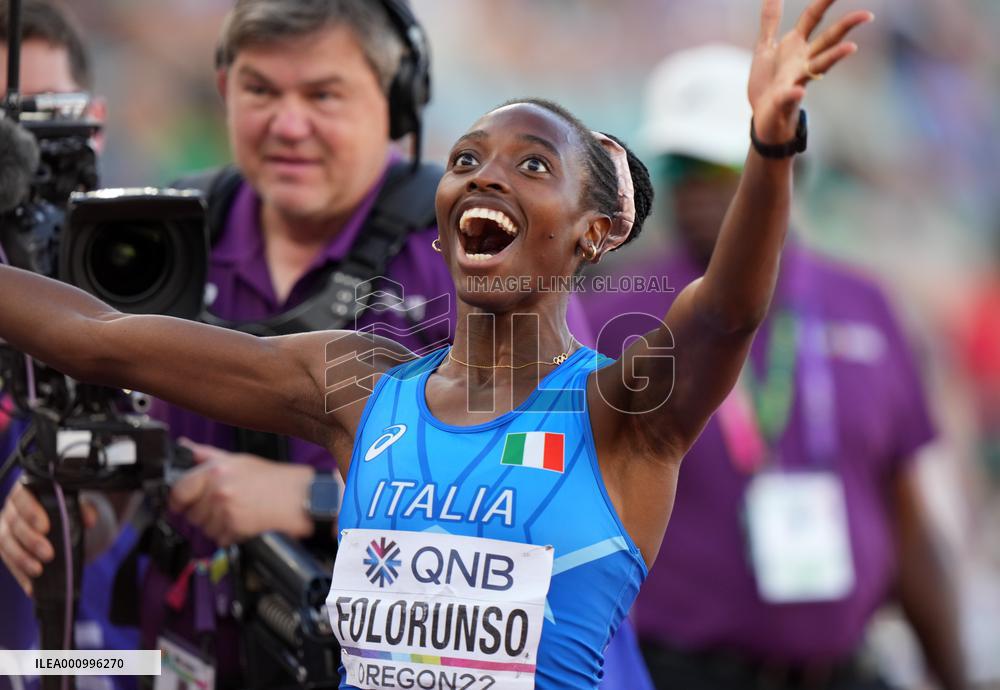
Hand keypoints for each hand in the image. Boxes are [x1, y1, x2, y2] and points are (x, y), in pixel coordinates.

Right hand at [0, 482, 97, 595]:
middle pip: (15, 525)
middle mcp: (12, 508)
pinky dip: (20, 575)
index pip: (22, 497)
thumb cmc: (63, 504)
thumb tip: (90, 520)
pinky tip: (31, 588)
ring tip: (38, 571)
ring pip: (6, 544)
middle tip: (48, 554)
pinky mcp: (5, 547)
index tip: (45, 528)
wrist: (55, 515)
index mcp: (27, 490)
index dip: (31, 512)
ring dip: (21, 560)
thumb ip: (82, 506)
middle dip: (31, 541)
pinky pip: (8, 561)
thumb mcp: (75, 500)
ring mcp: (5, 528)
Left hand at [168, 440, 313, 546]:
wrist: (305, 498)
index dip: (179, 501)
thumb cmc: (277, 481)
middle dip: (205, 515)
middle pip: (191, 514)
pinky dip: (232, 537)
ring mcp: (226, 508)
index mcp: (216, 469)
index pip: (179, 490)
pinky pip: (220, 540)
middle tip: (228, 507)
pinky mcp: (235, 527)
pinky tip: (247, 525)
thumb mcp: (242, 461)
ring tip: (241, 515)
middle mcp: (218, 488)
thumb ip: (208, 455)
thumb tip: (185, 448)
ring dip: (219, 527)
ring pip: (205, 529)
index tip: (182, 505)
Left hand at [749, 0, 872, 142]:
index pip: (814, 17)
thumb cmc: (769, 82)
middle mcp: (803, 61)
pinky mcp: (784, 101)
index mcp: (797, 45)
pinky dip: (793, 95)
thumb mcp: (766, 47)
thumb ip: (770, 21)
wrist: (764, 117)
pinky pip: (790, 97)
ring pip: (819, 67)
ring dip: (834, 57)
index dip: (825, 0)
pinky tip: (799, 92)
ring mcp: (797, 81)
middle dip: (845, 27)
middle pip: (828, 40)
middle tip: (866, 15)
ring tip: (851, 48)